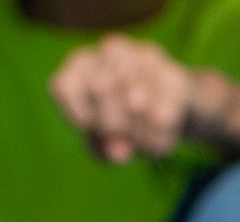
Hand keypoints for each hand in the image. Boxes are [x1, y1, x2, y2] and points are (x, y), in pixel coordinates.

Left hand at [49, 34, 217, 163]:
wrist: (171, 111)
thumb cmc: (124, 125)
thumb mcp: (104, 142)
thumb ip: (102, 149)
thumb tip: (119, 152)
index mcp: (81, 65)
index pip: (65, 87)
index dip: (78, 117)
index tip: (91, 132)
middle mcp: (110, 51)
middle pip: (100, 87)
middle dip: (111, 126)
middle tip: (121, 145)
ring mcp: (144, 57)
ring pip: (134, 98)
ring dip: (137, 134)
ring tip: (141, 147)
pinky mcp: (174, 74)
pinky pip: (164, 113)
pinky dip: (159, 139)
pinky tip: (159, 145)